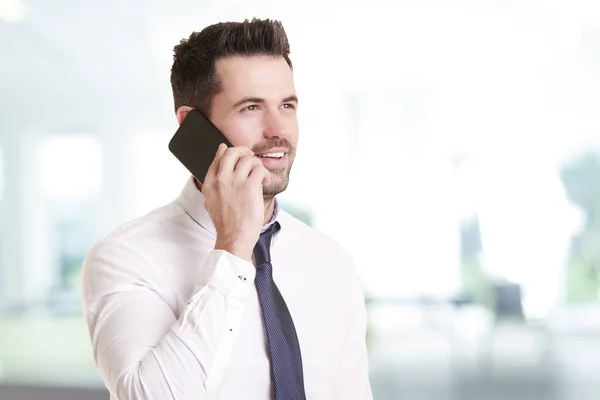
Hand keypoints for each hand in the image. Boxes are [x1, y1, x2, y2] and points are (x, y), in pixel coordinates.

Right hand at [202, 144, 270, 260]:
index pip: (217, 157)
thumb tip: (216, 170)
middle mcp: (221, 179)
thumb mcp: (211, 202)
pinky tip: (264, 182)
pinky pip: (260, 169)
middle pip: (232, 152)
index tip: (233, 151)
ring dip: (257, 164)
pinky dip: (264, 173)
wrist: (234, 237)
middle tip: (251, 157)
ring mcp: (235, 181)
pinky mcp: (250, 186)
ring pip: (248, 159)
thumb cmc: (225, 224)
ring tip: (260, 175)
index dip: (226, 151)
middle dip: (243, 151)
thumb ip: (213, 185)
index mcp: (209, 183)